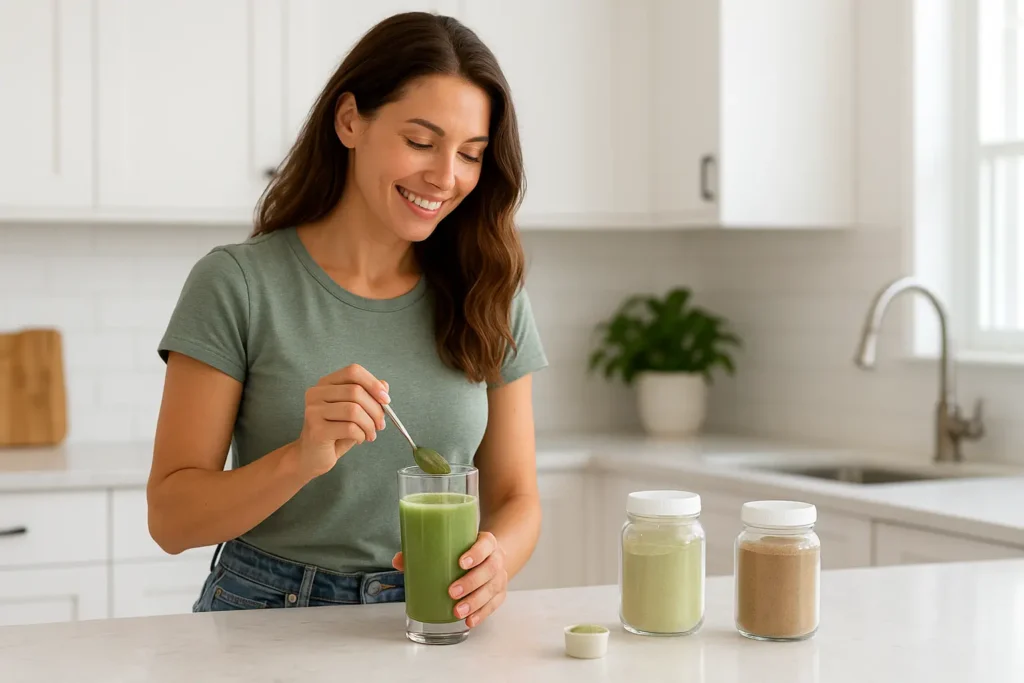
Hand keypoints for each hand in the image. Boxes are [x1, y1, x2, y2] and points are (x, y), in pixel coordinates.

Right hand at [292, 365, 388, 480]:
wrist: (312, 457)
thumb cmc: (335, 433)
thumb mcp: (355, 412)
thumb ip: (368, 396)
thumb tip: (384, 385)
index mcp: (326, 383)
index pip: (353, 371)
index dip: (373, 383)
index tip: (386, 400)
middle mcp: (316, 393)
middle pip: (356, 391)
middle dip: (376, 410)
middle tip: (380, 425)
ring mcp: (313, 410)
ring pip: (354, 410)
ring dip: (369, 425)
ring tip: (370, 434)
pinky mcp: (316, 429)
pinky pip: (349, 428)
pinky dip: (361, 435)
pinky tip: (359, 439)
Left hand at [392, 531, 507, 628]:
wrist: (490, 556)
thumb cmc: (466, 550)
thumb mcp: (452, 545)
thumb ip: (425, 551)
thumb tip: (398, 560)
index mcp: (486, 543)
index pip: (486, 544)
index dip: (476, 553)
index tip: (461, 562)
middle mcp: (496, 559)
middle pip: (490, 569)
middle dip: (471, 582)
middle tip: (452, 592)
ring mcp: (499, 577)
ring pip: (492, 590)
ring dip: (475, 602)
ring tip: (457, 612)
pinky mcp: (499, 594)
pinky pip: (494, 605)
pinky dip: (482, 614)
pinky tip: (470, 620)